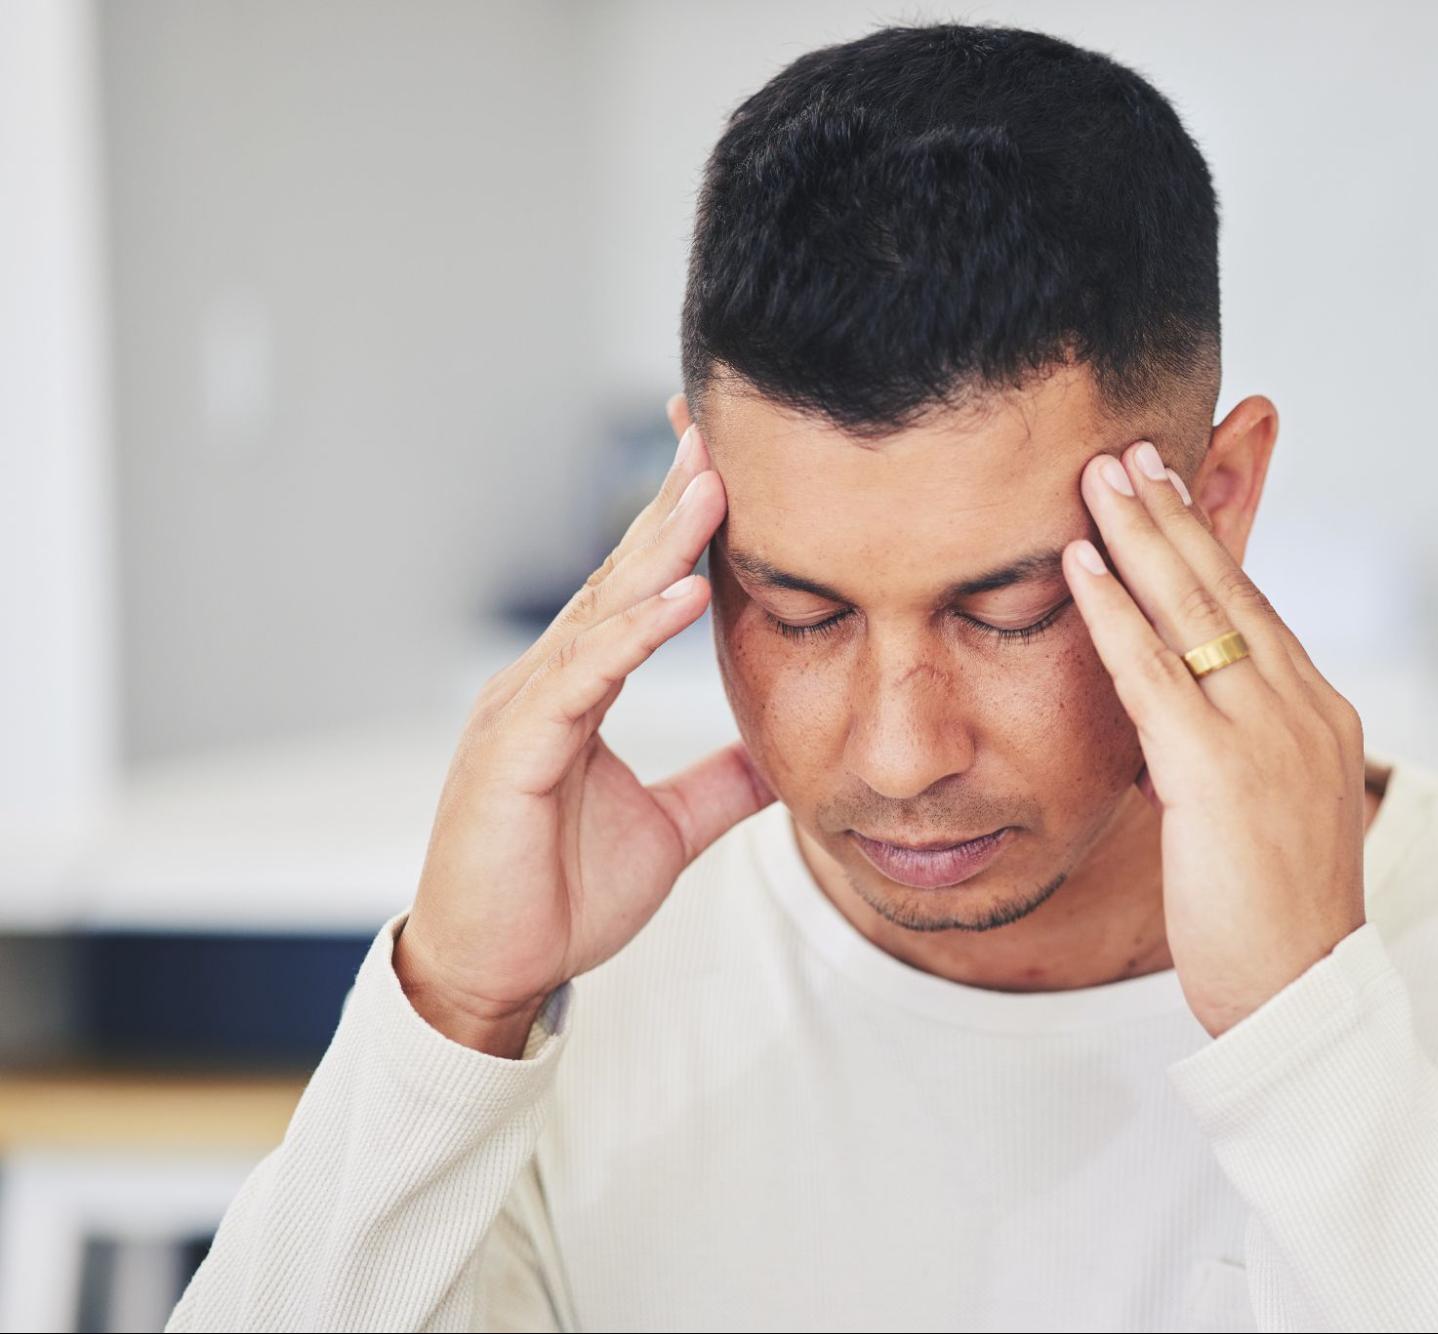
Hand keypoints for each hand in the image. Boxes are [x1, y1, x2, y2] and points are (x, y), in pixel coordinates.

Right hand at [397, 394, 773, 1056]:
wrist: (494, 972)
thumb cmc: (559, 898)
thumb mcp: (669, 829)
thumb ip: (719, 784)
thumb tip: (779, 755)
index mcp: (578, 690)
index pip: (637, 592)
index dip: (680, 530)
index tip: (730, 469)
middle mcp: (546, 683)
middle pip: (620, 579)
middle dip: (672, 507)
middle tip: (721, 438)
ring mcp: (524, 711)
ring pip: (603, 612)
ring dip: (661, 548)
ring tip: (715, 490)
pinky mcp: (515, 752)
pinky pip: (585, 680)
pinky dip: (636, 634)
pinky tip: (686, 595)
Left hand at [1061, 441, 1366, 1037]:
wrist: (1305, 997)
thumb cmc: (1276, 921)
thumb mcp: (1267, 815)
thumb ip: (1238, 751)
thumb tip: (1188, 723)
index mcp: (1318, 715)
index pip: (1255, 608)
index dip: (1209, 546)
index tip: (1173, 490)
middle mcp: (1302, 707)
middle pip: (1229, 587)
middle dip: (1176, 513)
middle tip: (1131, 450)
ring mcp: (1265, 734)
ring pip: (1195, 610)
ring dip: (1140, 536)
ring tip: (1099, 476)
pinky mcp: (1218, 771)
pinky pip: (1155, 671)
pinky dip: (1114, 610)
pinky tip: (1081, 564)